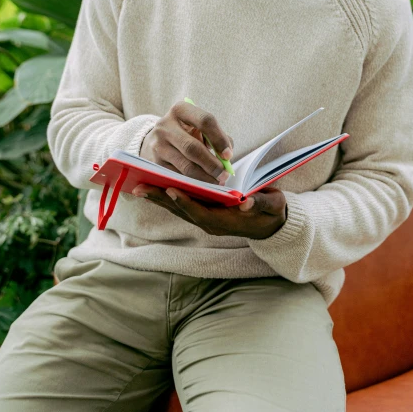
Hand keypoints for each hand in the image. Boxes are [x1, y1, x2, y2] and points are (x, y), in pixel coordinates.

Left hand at [131, 184, 286, 239]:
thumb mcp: (273, 205)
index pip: (201, 213)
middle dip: (162, 199)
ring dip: (159, 198)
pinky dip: (167, 198)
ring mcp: (206, 220)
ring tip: (139, 187)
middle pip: (183, 211)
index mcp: (226, 222)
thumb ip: (261, 203)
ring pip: (179, 209)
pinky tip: (154, 188)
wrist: (272, 224)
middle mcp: (212, 223)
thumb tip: (247, 202)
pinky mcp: (204, 213)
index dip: (186, 203)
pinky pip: (182, 206)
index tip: (171, 190)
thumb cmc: (272, 211)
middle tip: (140, 188)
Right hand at [140, 101, 233, 184]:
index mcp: (181, 110)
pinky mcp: (154, 163)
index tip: (228, 155)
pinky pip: (177, 176)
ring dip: (204, 177)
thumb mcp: (198, 127)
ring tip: (216, 181)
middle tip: (224, 175)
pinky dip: (192, 183)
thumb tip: (227, 157)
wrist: (156, 140)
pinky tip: (202, 185)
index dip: (219, 139)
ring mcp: (157, 145)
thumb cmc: (186, 133)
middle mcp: (165, 125)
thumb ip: (216, 138)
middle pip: (192, 147)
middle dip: (211, 164)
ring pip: (185, 165)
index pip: (205, 121)